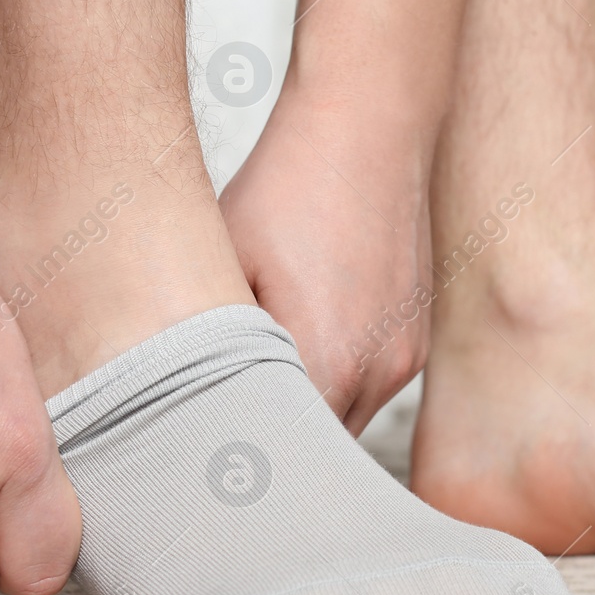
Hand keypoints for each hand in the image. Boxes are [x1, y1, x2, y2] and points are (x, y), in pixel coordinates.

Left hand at [221, 98, 431, 435]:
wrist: (368, 129)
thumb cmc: (288, 188)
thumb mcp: (224, 262)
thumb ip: (208, 346)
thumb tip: (178, 399)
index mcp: (328, 362)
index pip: (278, 455)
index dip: (238, 461)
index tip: (202, 465)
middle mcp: (377, 373)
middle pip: (314, 452)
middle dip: (270, 449)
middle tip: (220, 446)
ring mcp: (405, 359)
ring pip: (344, 423)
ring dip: (305, 416)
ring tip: (258, 392)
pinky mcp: (416, 341)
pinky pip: (369, 390)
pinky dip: (334, 386)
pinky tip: (304, 351)